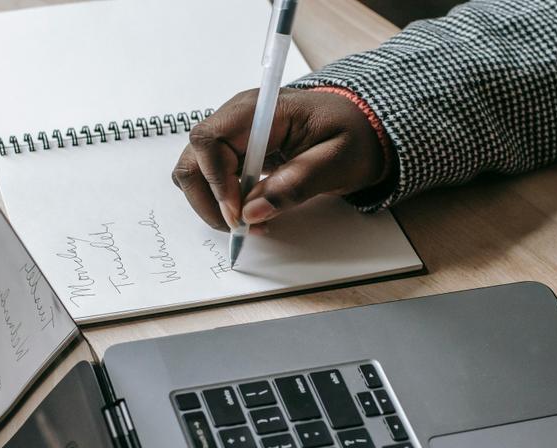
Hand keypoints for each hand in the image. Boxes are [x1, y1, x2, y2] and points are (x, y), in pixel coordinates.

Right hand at [171, 88, 386, 230]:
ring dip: (214, 204)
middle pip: (193, 158)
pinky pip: (214, 179)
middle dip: (208, 199)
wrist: (363, 128)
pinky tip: (252, 214)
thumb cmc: (354, 135)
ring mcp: (235, 135)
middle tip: (240, 227)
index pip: (210, 140)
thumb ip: (295, 184)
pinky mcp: (238, 152)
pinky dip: (225, 202)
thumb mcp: (336, 161)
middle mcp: (238, 118)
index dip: (216, 182)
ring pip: (197, 172)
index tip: (239, 214)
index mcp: (260, 110)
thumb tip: (253, 212)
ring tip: (249, 224)